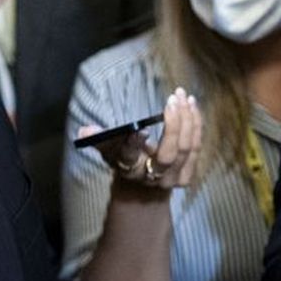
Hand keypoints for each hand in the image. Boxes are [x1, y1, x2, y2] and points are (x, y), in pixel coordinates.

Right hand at [78, 88, 202, 191]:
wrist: (144, 184)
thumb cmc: (124, 158)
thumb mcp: (109, 149)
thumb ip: (97, 139)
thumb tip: (84, 131)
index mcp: (128, 170)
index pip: (129, 157)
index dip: (134, 143)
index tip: (141, 128)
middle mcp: (152, 177)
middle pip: (168, 155)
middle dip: (173, 126)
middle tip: (172, 100)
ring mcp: (173, 177)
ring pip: (186, 148)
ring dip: (187, 120)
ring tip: (182, 96)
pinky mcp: (187, 174)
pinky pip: (196, 147)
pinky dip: (196, 124)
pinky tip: (191, 105)